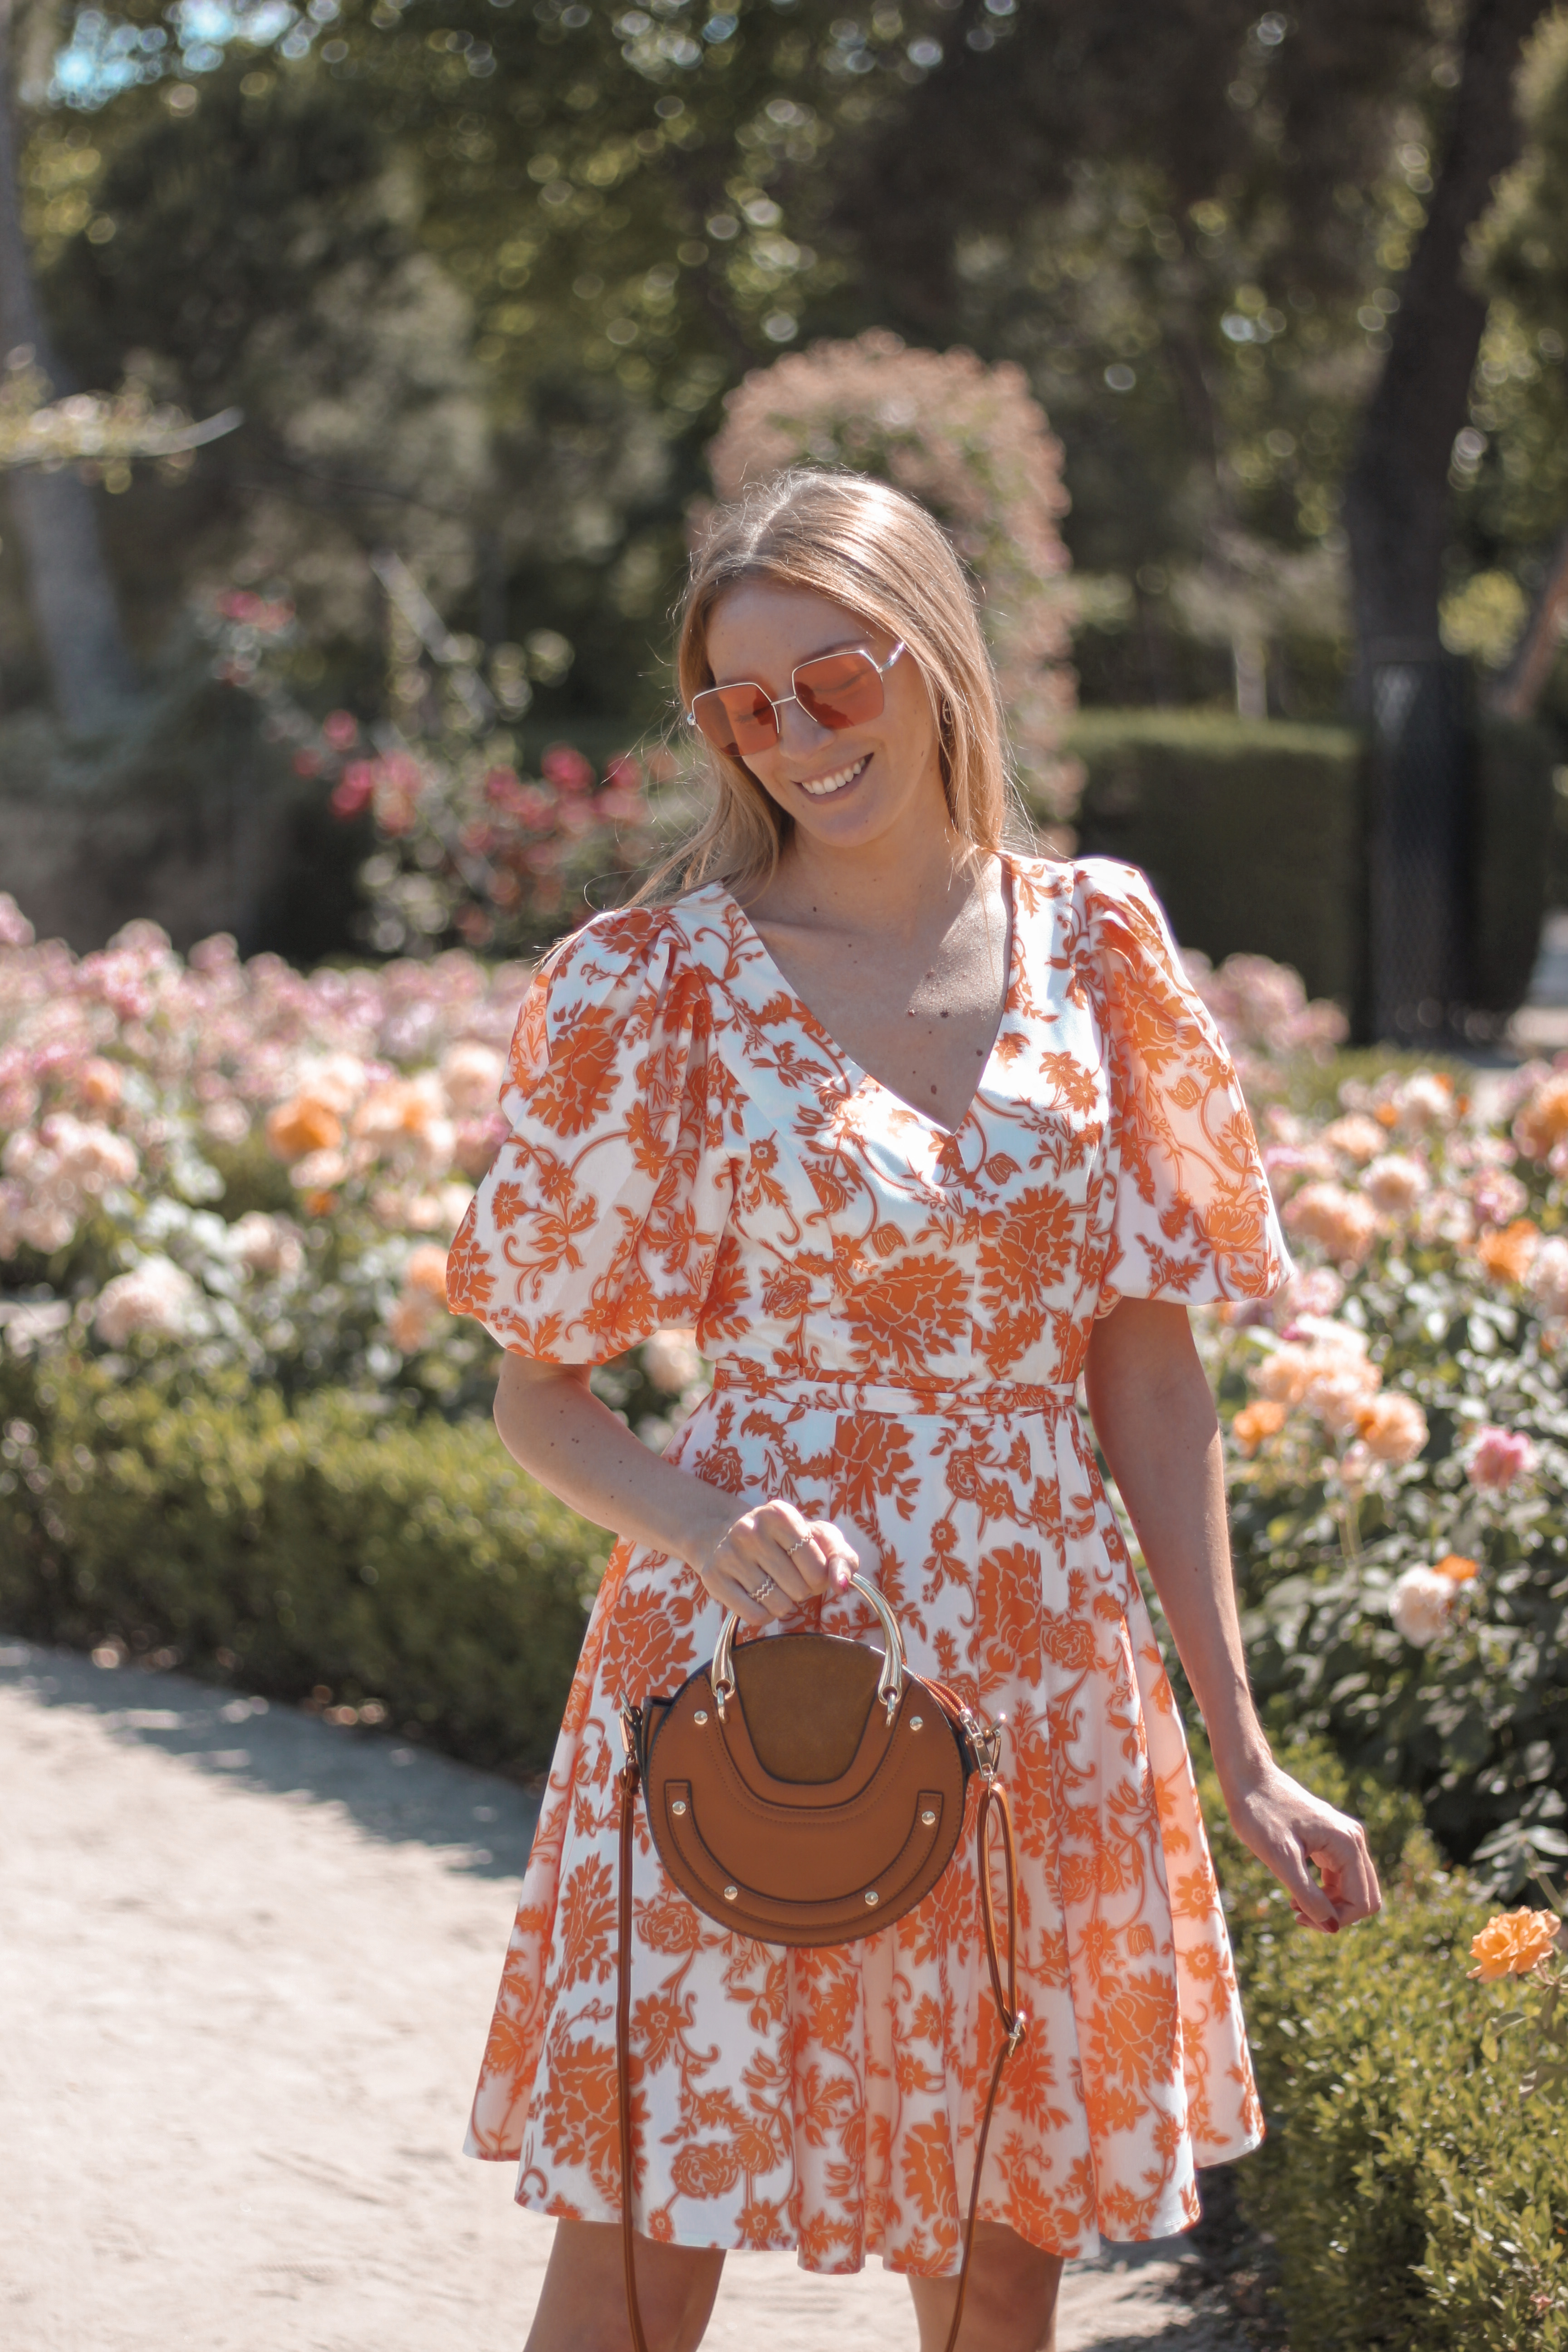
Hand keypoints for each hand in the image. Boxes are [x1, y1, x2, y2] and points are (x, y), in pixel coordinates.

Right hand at [690, 1499, 862, 1627]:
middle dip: (800, 1590)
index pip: (817, 1569)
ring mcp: (729, 1554)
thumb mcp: (818, 1538)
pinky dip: (764, 1614)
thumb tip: (841, 1585)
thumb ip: (842, 1558)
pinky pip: (755, 1616)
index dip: (819, 1578)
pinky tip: (758, 1596)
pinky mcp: (714, 1578)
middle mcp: (750, 1530)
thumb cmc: (784, 1540)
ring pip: (778, 1605)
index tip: (808, 1568)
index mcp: (780, 1513)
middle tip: (787, 1575)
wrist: (726, 1535)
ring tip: (772, 1584)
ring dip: (783, 1603)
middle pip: (799, 1590)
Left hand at [1221, 1759, 1381, 1934]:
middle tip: (1297, 1913)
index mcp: (1347, 1844)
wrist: (1248, 1778)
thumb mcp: (1281, 1859)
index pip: (1362, 1902)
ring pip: (1351, 1888)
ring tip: (1293, 1904)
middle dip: (1334, 1913)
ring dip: (1328, 1903)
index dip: (1336, 1919)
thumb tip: (1332, 1928)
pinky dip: (1323, 1890)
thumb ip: (1307, 1894)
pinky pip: (1339, 1876)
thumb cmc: (1259, 1815)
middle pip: (1363, 1897)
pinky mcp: (1331, 1839)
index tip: (1300, 1917)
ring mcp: (1344, 1838)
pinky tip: (1295, 1891)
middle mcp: (1353, 1840)